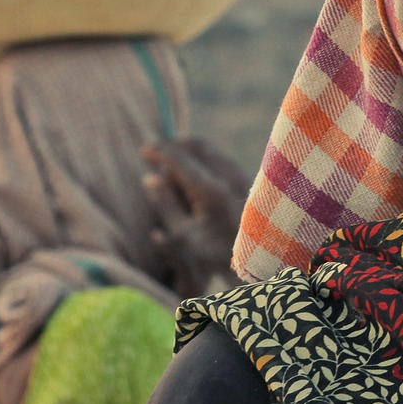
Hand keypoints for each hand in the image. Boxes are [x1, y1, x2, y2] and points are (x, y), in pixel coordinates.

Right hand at [141, 138, 249, 298]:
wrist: (260, 258)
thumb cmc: (217, 252)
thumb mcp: (184, 234)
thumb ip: (165, 203)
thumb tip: (149, 178)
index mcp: (211, 191)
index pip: (179, 158)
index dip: (158, 150)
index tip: (143, 150)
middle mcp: (230, 176)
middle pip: (194, 145)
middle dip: (172, 148)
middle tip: (155, 159)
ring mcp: (242, 172)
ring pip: (208, 149)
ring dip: (188, 155)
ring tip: (174, 179)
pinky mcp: (247, 174)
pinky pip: (219, 157)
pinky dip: (202, 161)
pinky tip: (194, 181)